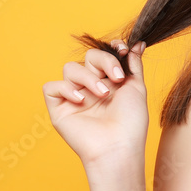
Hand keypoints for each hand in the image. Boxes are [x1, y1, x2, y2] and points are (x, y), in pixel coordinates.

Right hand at [42, 39, 148, 166]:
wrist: (118, 146)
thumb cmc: (131, 122)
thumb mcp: (136, 87)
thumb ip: (133, 64)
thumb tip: (137, 44)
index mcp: (109, 82)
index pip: (103, 56)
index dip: (110, 50)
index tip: (122, 49)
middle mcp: (91, 88)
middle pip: (88, 57)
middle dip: (104, 61)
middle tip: (117, 78)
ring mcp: (74, 98)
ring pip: (70, 69)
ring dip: (88, 78)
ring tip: (102, 95)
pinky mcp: (59, 109)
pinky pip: (52, 87)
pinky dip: (66, 89)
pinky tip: (82, 101)